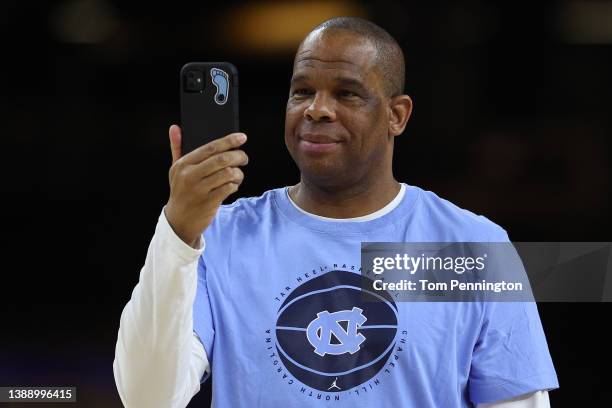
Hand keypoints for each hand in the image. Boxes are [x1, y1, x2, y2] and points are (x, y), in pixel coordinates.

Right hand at [164, 124, 247, 246]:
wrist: (179, 221)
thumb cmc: (180, 191)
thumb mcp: (175, 170)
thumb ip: (177, 147)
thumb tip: (175, 128)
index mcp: (183, 164)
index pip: (210, 148)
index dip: (229, 141)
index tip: (242, 137)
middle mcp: (189, 176)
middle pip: (222, 160)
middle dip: (238, 156)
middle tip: (244, 158)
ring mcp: (199, 190)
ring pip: (228, 174)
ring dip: (238, 173)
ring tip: (237, 174)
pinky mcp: (208, 202)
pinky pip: (229, 188)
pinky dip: (234, 185)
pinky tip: (232, 186)